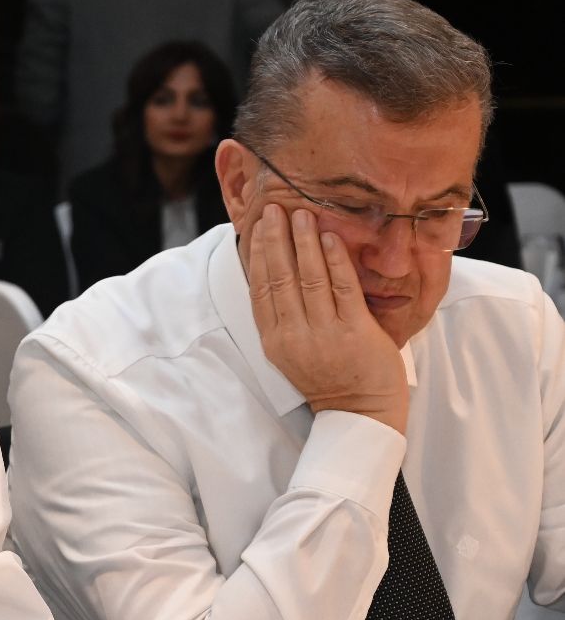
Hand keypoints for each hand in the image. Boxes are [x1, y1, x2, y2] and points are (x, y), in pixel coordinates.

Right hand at [245, 205, 408, 433]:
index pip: (261, 290)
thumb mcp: (293, 353)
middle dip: (276, 240)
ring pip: (309, 279)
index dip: (258, 255)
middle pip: (280, 278)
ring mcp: (324, 334)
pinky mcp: (355, 332)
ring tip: (302, 215)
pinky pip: (342, 289)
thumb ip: (285, 319)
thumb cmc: (328, 379)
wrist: (360, 411)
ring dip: (304, 243)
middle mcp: (295, 336)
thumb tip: (278, 277)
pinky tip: (330, 238)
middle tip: (275, 209)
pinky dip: (335, 261)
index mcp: (275, 341)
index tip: (258, 228)